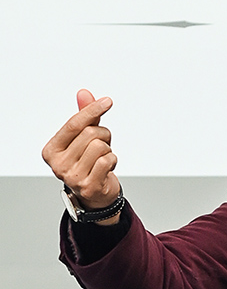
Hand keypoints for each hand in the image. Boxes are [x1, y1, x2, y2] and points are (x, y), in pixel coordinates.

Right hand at [42, 89, 120, 213]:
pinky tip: (107, 168)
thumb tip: (84, 93)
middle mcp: (58, 165)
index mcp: (51, 150)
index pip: (73, 124)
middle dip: (103, 135)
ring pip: (100, 146)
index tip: (107, 101)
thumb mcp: (84, 138)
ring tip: (103, 158)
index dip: (92, 110)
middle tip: (102, 145)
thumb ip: (84, 117)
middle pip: (89, 134)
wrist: (95, 196)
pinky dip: (112, 161)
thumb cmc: (88, 164)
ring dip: (108, 149)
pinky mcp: (89, 186)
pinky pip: (107, 160)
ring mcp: (73, 177)